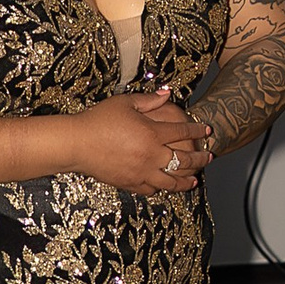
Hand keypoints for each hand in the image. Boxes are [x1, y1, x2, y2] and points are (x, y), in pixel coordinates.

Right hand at [74, 86, 212, 192]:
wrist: (76, 144)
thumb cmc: (98, 120)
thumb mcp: (124, 103)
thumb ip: (149, 100)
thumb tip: (168, 94)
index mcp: (152, 134)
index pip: (183, 132)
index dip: (197, 130)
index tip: (206, 130)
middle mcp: (151, 156)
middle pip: (184, 160)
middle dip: (200, 158)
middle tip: (208, 156)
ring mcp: (141, 172)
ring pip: (172, 181)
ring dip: (187, 180)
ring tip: (195, 180)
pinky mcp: (130, 183)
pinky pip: (152, 189)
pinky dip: (163, 188)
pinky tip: (168, 186)